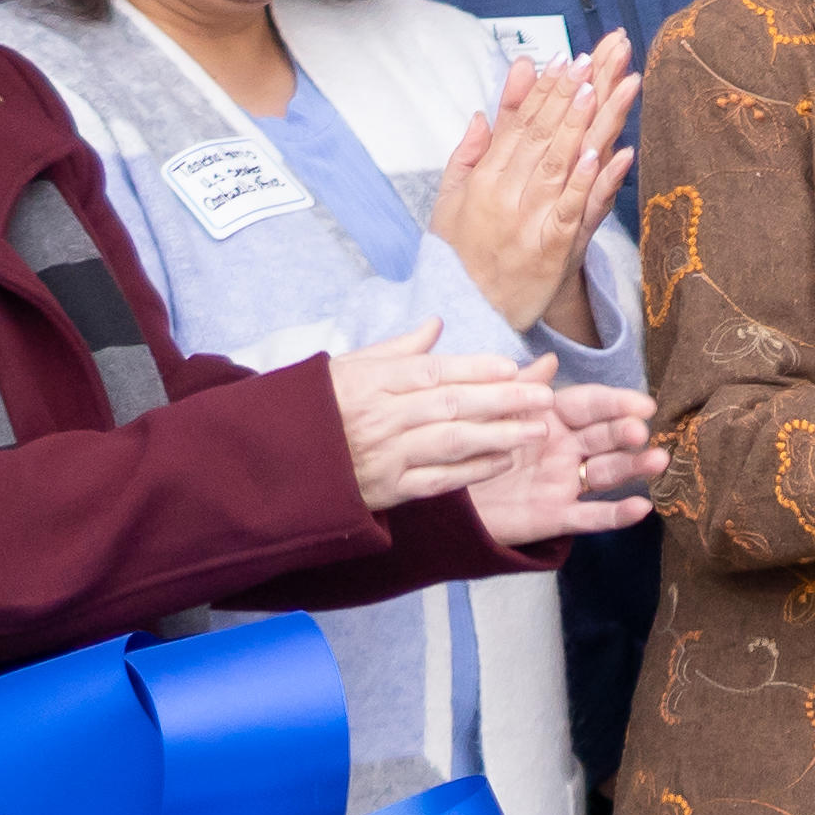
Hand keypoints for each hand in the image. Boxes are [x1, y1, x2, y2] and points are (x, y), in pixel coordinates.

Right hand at [324, 322, 561, 509]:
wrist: (272, 462)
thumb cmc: (314, 408)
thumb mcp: (347, 368)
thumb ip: (397, 350)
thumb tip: (437, 324)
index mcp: (370, 382)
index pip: (432, 371)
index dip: (475, 369)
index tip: (512, 367)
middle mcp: (380, 417)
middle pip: (450, 405)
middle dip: (502, 400)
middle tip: (543, 396)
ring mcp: (384, 456)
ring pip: (450, 443)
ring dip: (498, 435)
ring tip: (537, 428)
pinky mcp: (386, 491)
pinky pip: (437, 480)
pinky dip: (472, 471)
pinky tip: (503, 460)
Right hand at [425, 36, 638, 341]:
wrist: (469, 314)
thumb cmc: (462, 255)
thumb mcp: (450, 201)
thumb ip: (468, 155)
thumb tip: (482, 112)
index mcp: (485, 179)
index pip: (517, 124)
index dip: (543, 90)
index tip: (565, 56)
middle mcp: (506, 194)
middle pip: (544, 134)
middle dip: (570, 92)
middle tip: (595, 56)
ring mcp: (530, 221)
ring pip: (561, 163)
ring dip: (584, 123)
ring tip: (604, 87)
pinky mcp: (553, 250)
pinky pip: (573, 211)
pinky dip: (588, 182)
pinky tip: (606, 153)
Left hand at [466, 379, 665, 547]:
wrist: (439, 498)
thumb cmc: (464, 447)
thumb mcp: (489, 410)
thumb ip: (520, 388)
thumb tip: (550, 359)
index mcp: (550, 418)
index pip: (590, 405)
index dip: (616, 403)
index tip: (643, 404)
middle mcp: (564, 449)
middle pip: (604, 437)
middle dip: (625, 432)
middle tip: (639, 431)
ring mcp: (564, 482)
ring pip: (607, 472)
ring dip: (635, 466)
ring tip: (658, 460)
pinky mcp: (556, 516)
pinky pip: (591, 516)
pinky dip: (616, 514)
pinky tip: (641, 508)